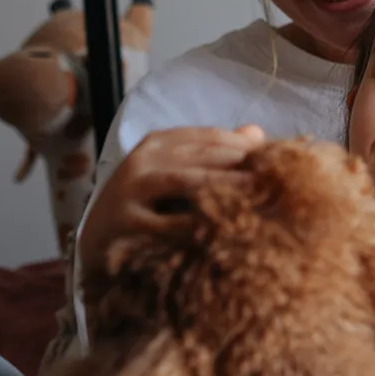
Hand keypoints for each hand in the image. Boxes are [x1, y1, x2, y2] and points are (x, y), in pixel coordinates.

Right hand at [79, 126, 267, 279]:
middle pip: (200, 156)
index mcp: (157, 144)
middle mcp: (142, 162)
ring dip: (225, 185)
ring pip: (185, 182)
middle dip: (240, 163)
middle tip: (277, 175)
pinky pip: (168, 224)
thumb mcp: (173, 173)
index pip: (208, 138)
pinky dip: (198, 225)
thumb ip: (212, 153)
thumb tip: (257, 132)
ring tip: (259, 194)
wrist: (96, 243)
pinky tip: (226, 230)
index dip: (244, 145)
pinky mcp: (126, 223)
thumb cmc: (146, 206)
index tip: (278, 156)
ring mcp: (131, 191)